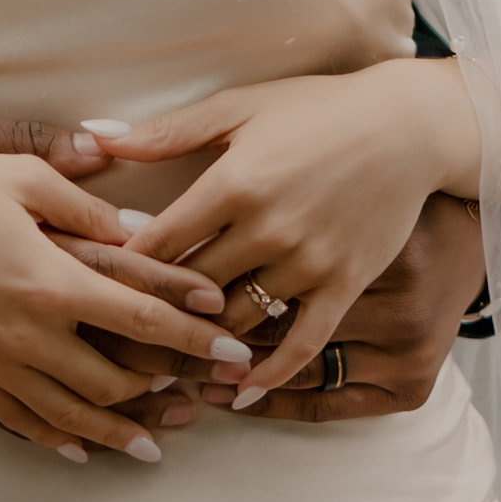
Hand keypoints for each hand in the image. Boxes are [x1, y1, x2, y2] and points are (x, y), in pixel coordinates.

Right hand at [0, 107, 234, 438]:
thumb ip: (82, 203)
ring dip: (117, 431)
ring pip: (69, 413)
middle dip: (168, 390)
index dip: (195, 335)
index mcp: (51, 281)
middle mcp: (28, 334)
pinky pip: (16, 421)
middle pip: (114, 377)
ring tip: (155, 446)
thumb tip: (137, 228)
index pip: (143, 317)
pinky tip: (78, 449)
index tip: (233, 347)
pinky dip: (53, 439)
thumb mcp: (16, 176)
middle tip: (206, 396)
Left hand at [90, 59, 481, 400]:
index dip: (121, 268)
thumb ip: (165, 131)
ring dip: (201, 346)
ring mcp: (308, 262)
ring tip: (162, 366)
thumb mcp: (238, 108)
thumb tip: (93, 138)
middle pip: (190, 288)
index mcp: (233, 183)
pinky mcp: (343, 284)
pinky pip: (302, 341)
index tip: (92, 287)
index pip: (159, 242)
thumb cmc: (316, 110)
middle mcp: (267, 228)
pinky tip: (240, 392)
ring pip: (236, 320)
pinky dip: (270, 373)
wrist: (408, 126)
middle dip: (151, 314)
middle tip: (112, 340)